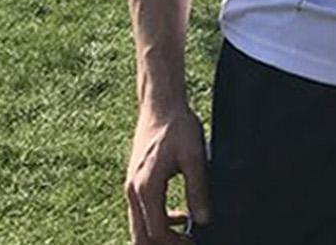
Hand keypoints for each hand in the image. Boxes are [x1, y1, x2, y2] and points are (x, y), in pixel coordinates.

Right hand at [124, 102, 210, 244]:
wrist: (160, 106)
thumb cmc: (178, 127)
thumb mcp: (194, 157)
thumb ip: (198, 189)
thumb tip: (204, 219)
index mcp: (146, 188)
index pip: (156, 232)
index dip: (175, 244)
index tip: (194, 243)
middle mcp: (133, 192)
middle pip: (141, 237)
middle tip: (188, 243)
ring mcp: (131, 188)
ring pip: (139, 226)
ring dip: (160, 235)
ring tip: (187, 235)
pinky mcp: (135, 182)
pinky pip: (142, 213)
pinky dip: (157, 221)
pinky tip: (181, 216)